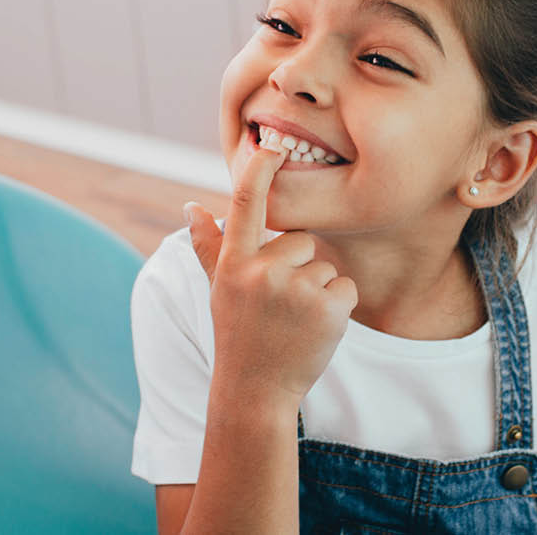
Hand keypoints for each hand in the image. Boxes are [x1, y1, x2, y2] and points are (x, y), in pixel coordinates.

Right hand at [184, 143, 357, 405]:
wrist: (256, 391)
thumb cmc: (238, 333)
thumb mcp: (218, 289)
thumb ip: (208, 246)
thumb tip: (191, 206)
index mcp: (234, 262)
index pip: (245, 204)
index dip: (260, 170)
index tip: (272, 144)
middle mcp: (262, 271)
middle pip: (301, 239)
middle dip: (298, 266)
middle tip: (280, 305)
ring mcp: (295, 290)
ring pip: (325, 265)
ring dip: (317, 290)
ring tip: (294, 321)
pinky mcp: (328, 308)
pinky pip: (345, 287)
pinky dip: (338, 307)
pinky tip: (315, 329)